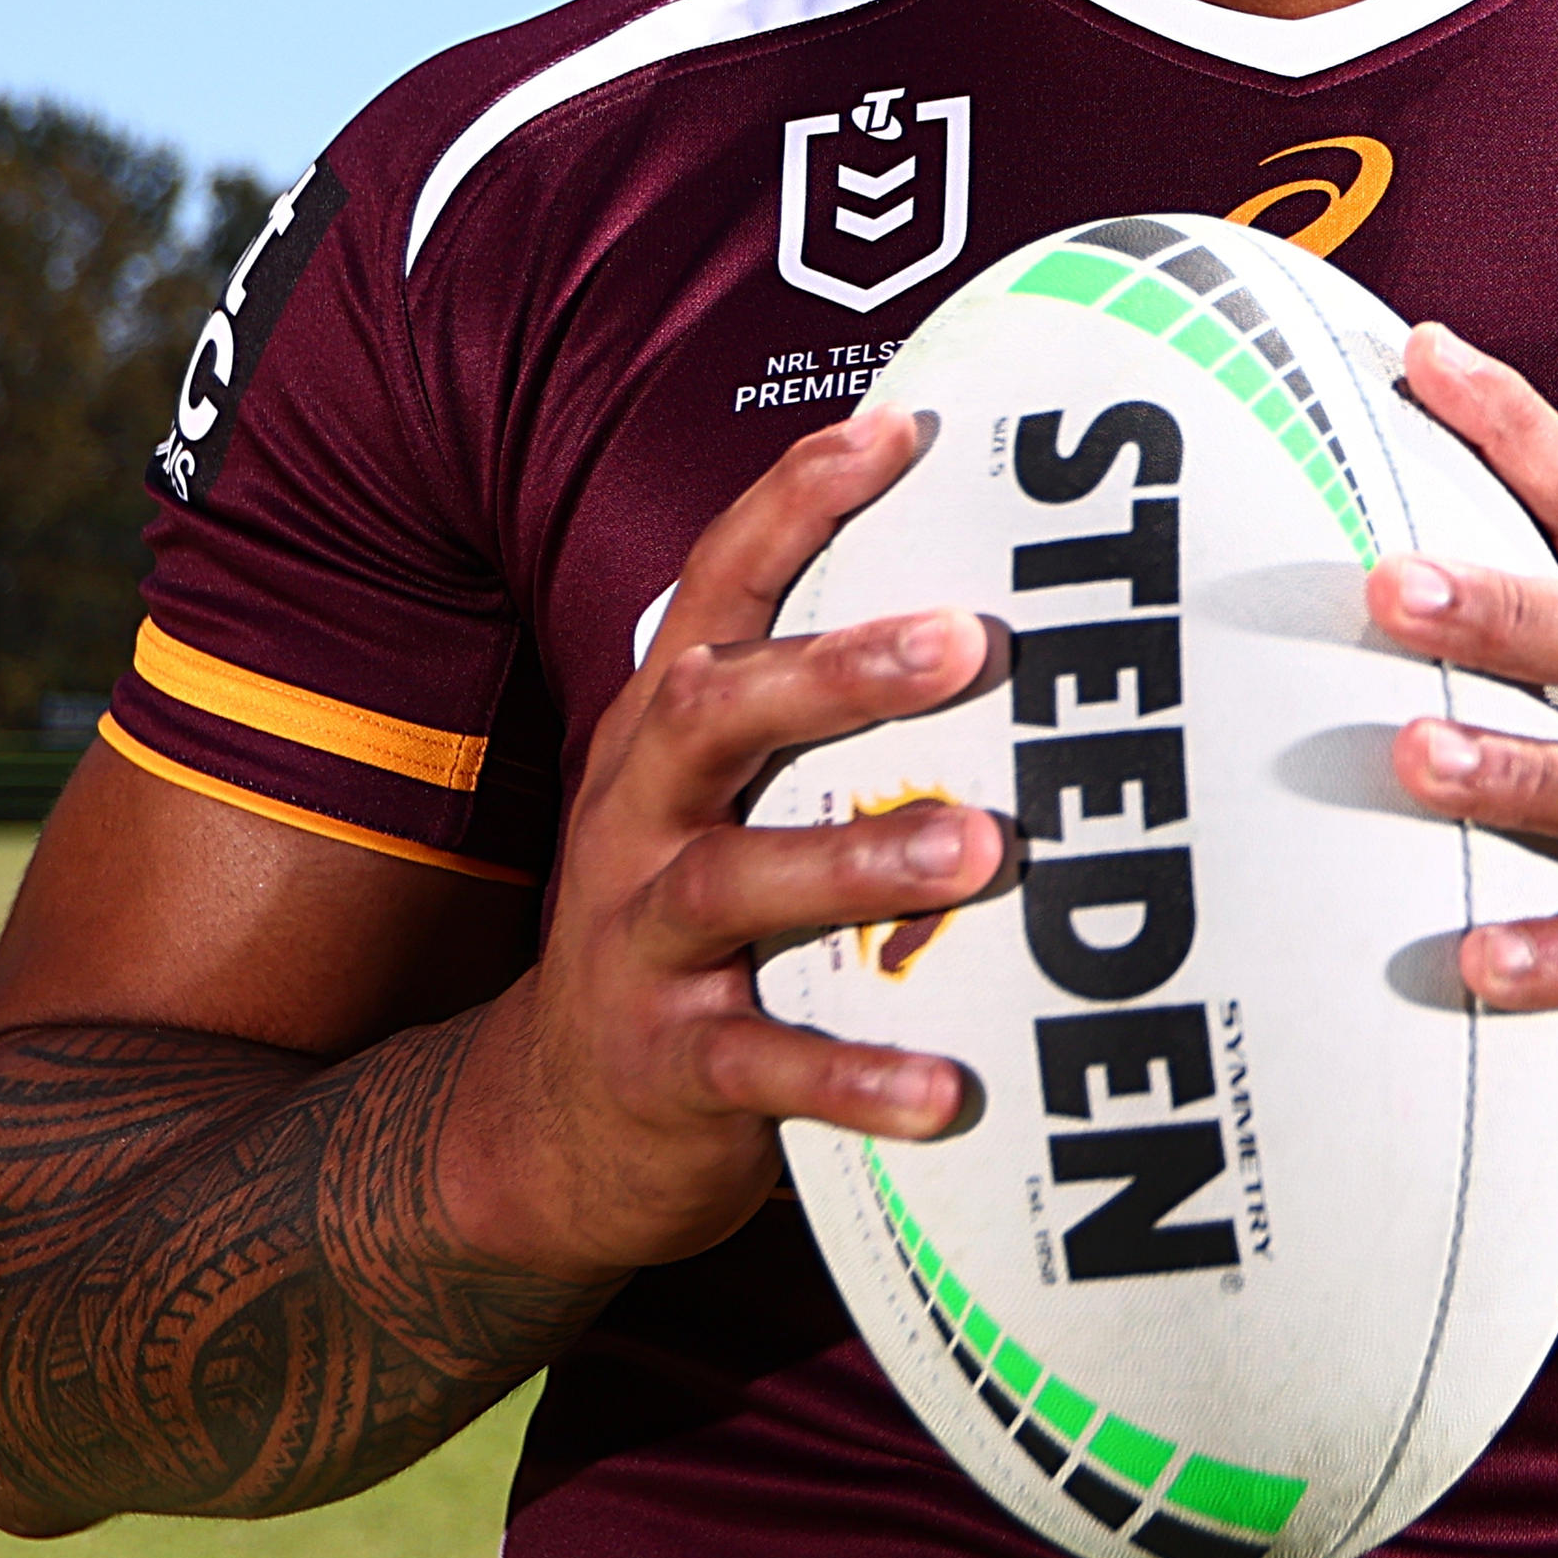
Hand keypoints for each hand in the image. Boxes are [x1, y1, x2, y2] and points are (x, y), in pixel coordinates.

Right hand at [448, 403, 1006, 1283]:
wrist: (552, 1126)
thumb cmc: (689, 930)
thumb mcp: (721, 807)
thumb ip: (821, 725)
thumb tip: (1004, 607)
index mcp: (659, 740)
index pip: (716, 596)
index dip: (790, 508)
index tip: (893, 431)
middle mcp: (636, 822)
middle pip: (713, 716)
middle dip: (835, 672)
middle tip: (968, 638)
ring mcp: (640, 945)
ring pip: (735, 883)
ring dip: (856, 861)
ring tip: (979, 847)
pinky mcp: (668, 1069)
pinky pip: (762, 1068)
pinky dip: (854, 1077)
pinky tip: (949, 1090)